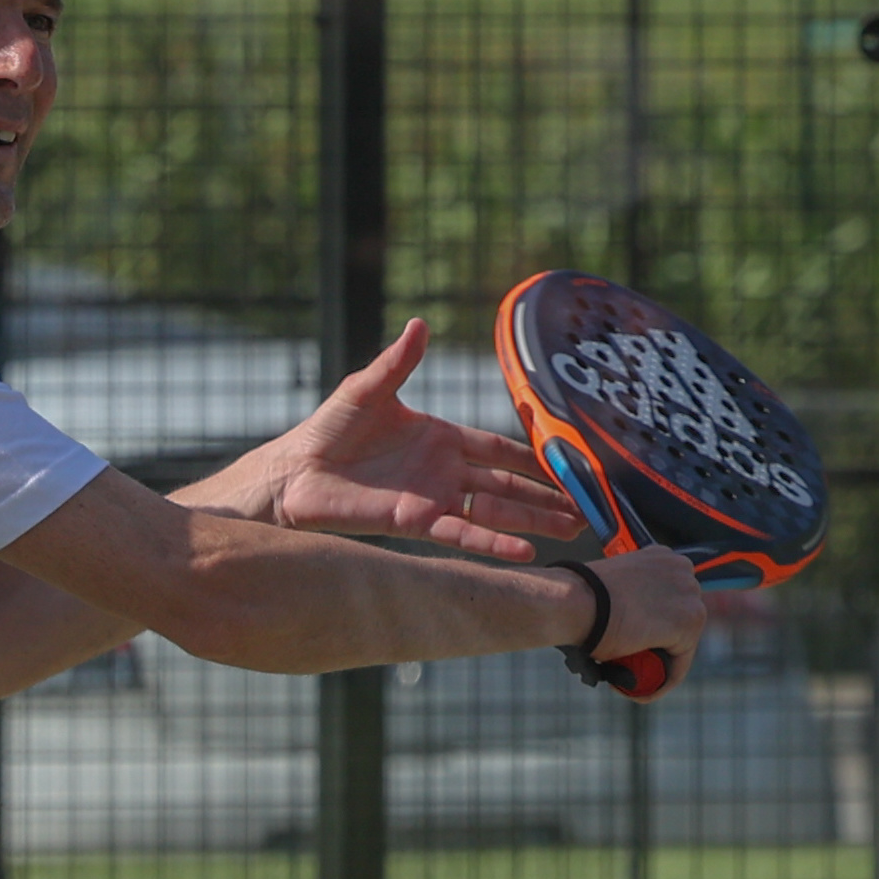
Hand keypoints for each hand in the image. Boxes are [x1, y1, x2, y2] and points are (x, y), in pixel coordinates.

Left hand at [266, 319, 583, 560]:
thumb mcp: (367, 389)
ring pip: (495, 512)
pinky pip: (462, 534)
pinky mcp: (415, 522)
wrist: (294, 472)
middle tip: (584, 510)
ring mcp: (433, 498)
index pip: (497, 449)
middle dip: (545, 498)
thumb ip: (398, 362)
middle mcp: (443, 471)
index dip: (531, 457)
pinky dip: (493, 543)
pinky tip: (525, 554)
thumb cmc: (328, 429)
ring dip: (533, 521)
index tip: (567, 464)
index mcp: (439, 437)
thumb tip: (419, 323)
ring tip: (572, 530)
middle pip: (506, 485)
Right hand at [586, 547, 706, 700]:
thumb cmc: (581, 596)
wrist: (577, 601)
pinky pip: (678, 665)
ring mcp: (690, 595)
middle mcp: (682, 570)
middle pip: (679, 621)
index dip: (654, 625)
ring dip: (658, 664)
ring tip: (630, 677)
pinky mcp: (689, 622)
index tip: (635, 643)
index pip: (671, 599)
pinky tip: (638, 692)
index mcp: (663, 557)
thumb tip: (627, 617)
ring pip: (680, 645)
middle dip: (659, 645)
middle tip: (631, 661)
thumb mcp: (613, 587)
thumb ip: (629, 596)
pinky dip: (661, 682)